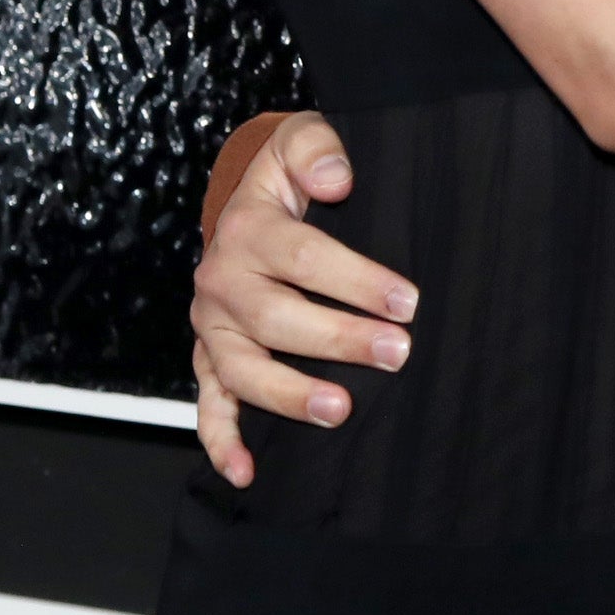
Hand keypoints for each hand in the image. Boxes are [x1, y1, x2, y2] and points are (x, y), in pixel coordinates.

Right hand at [187, 112, 409, 488]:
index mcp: (247, 228)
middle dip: (339, 339)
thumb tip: (337, 179)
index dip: (355, 280)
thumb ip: (318, 149)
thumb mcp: (301, 141)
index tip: (406, 300)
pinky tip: (246, 473)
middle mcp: (221, 280)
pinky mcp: (210, 357)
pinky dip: (220, 441)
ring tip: (341, 410)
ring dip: (289, 394)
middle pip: (277, 317)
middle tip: (396, 353)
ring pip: (242, 368)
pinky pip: (208, 404)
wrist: (250, 202)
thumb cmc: (290, 177)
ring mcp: (213, 325)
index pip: (302, 256)